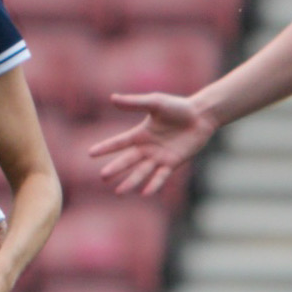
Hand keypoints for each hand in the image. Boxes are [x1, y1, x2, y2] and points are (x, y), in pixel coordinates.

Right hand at [89, 92, 218, 196]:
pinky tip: (145, 193)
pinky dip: (153, 184)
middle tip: (103, 177)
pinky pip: (161, 176)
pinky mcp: (172, 163)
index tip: (90, 153)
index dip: (105, 148)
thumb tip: (112, 98)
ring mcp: (159, 157)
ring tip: (119, 192)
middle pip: (128, 160)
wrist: (201, 116)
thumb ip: (134, 103)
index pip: (119, 142)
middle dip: (116, 169)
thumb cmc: (178, 107)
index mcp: (140, 134)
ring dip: (131, 182)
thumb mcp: (155, 102)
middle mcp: (147, 148)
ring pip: (142, 172)